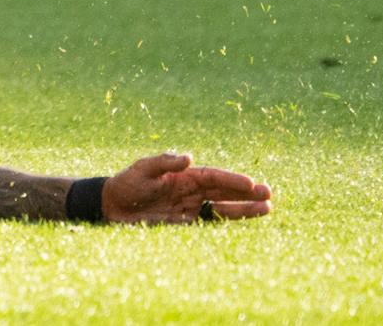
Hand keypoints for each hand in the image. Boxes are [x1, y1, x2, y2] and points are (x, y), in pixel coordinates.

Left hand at [103, 151, 272, 224]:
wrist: (113, 206)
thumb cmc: (127, 183)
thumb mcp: (143, 169)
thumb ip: (164, 163)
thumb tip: (189, 157)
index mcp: (184, 175)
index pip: (214, 177)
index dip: (233, 180)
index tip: (251, 184)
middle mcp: (192, 191)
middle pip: (224, 192)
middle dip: (246, 194)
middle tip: (269, 196)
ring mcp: (190, 208)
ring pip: (222, 208)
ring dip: (243, 209)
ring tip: (266, 210)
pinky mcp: (185, 224)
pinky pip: (209, 223)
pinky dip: (226, 223)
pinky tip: (243, 224)